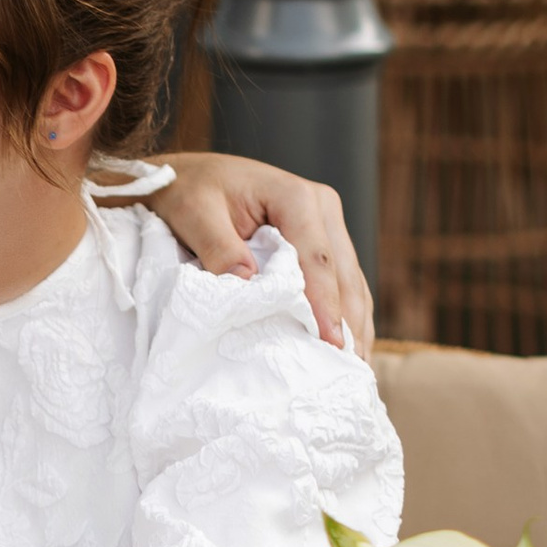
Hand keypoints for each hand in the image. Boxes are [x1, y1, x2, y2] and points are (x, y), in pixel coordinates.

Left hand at [149, 149, 374, 355]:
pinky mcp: (321, 241)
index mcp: (295, 196)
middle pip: (343, 272)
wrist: (189, 177)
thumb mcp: (194, 213)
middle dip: (349, 322)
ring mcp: (325, 224)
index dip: (324, 304)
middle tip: (351, 369)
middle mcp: (321, 207)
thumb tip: (248, 283)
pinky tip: (350, 347)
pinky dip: (345, 314)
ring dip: (355, 323)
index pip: (316, 258)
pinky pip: (340, 281)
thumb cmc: (190, 192)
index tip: (329, 342)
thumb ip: (219, 247)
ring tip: (357, 368)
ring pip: (350, 279)